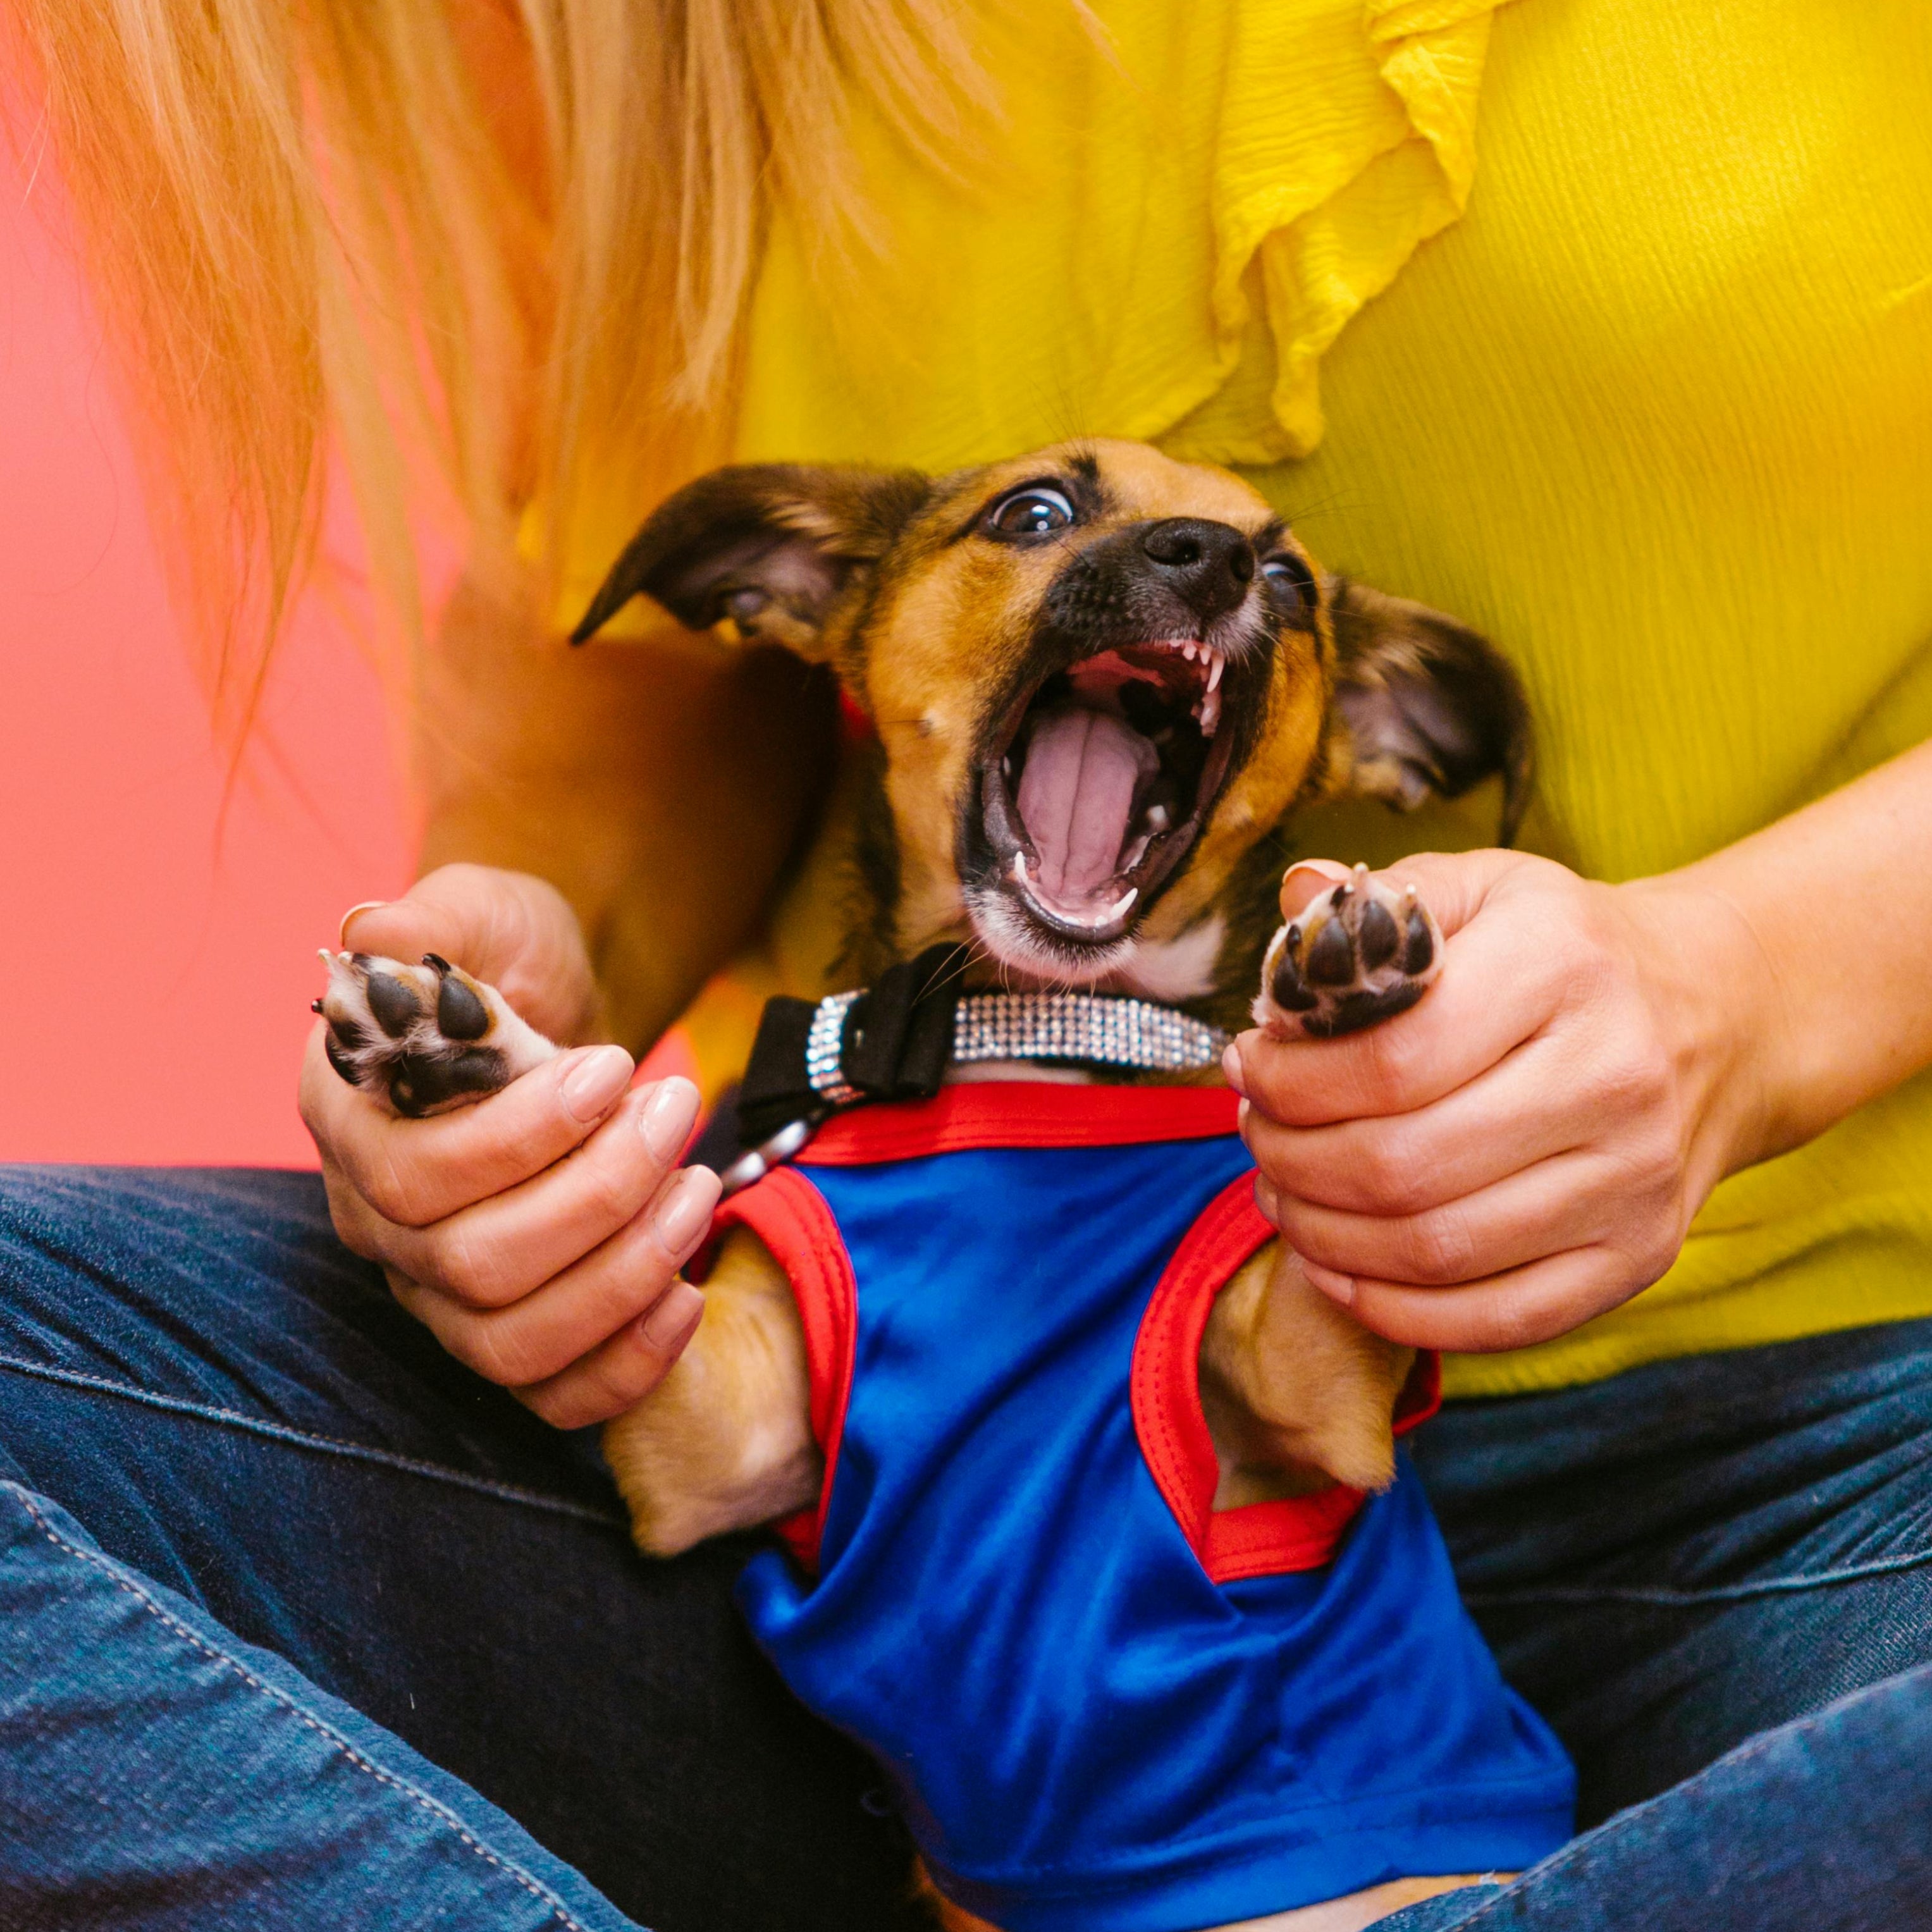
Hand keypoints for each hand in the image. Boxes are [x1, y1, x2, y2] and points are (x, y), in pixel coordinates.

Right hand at [299, 863, 718, 1424]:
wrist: (557, 1008)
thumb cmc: (512, 959)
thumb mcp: (480, 912)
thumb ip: (430, 923)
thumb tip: (374, 934)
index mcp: (350, 1122)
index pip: (415, 1177)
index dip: (524, 1138)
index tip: (615, 1068)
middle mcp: (377, 1222)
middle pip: (472, 1265)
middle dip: (599, 1195)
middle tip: (676, 1109)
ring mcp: (437, 1292)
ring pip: (510, 1345)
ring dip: (623, 1278)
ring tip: (698, 1191)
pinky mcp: (509, 1330)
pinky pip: (552, 1397)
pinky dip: (627, 1365)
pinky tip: (691, 1293)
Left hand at [1225, 850, 1775, 1352]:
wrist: (1721, 1018)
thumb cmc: (1567, 953)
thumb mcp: (1484, 888)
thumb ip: (1375, 901)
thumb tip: (1293, 899)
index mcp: (1560, 967)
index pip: (1390, 1057)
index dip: (1291, 1079)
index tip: (1249, 1066)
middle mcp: (1613, 1078)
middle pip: (1401, 1164)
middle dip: (1291, 1159)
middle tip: (1256, 1134)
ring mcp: (1634, 1182)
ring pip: (1436, 1250)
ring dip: (1324, 1234)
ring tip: (1283, 1191)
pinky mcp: (1639, 1259)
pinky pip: (1496, 1319)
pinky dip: (1394, 1308)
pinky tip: (1339, 1263)